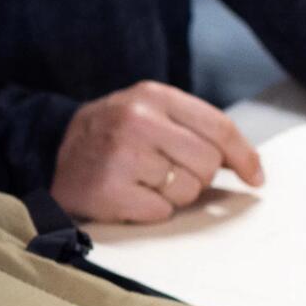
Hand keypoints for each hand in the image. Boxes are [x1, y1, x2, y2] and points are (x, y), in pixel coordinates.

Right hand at [51, 80, 264, 222]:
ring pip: (188, 190)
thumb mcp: (148, 114)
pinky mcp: (111, 188)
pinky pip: (162, 211)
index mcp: (151, 95)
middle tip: (167, 172)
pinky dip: (151, 210)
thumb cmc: (113, 137)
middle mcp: (137, 118)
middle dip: (196, 175)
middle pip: (207, 162)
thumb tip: (249, 167)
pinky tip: (129, 194)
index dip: (243, 156)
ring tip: (143, 181)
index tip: (254, 177)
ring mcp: (122, 153)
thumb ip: (194, 130)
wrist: (50, 151)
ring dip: (173, 194)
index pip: (217, 127)